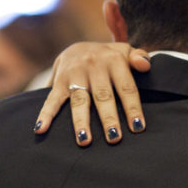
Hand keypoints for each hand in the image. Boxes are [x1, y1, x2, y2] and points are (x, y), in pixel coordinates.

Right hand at [32, 42, 150, 145]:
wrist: (79, 46)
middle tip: (113, 138)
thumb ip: (140, 57)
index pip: (126, 87)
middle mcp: (94, 66)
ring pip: (79, 100)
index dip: (132, 107)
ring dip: (81, 121)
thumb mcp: (125, 52)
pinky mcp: (58, 81)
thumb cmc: (109, 57)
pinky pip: (52, 99)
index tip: (137, 127)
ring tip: (84, 140)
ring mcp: (74, 74)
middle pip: (102, 96)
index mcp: (114, 60)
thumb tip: (145, 65)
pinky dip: (46, 114)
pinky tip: (41, 129)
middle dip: (108, 118)